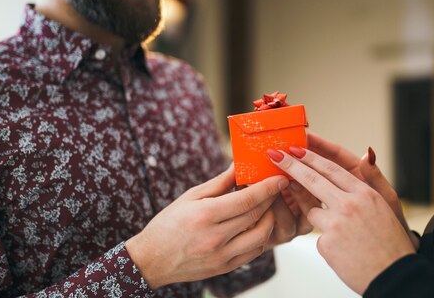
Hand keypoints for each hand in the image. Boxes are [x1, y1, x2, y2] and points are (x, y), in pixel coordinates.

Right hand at [125, 165, 288, 288]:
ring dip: (270, 219)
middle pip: (256, 215)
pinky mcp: (226, 267)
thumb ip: (219, 182)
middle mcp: (215, 237)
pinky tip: (258, 225)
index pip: (247, 200)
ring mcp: (222, 255)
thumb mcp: (190, 197)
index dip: (267, 188)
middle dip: (271, 199)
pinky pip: (254, 251)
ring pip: (261, 236)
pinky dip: (261, 236)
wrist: (152, 260)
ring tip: (267, 206)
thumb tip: (240, 165)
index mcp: (205, 215)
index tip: (280, 179)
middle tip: (277, 188)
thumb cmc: (168, 224)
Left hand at [268, 148, 414, 293]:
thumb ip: (371, 180)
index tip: (295, 149)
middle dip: (291, 166)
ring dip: (317, 217)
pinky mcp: (326, 243)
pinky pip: (318, 236)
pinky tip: (344, 251)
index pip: (331, 169)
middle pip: (313, 180)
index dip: (311, 158)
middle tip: (275, 156)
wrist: (394, 275)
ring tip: (343, 233)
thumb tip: (365, 153)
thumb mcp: (387, 205)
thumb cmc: (391, 242)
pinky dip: (328, 242)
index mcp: (364, 193)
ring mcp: (336, 224)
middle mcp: (349, 205)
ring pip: (312, 211)